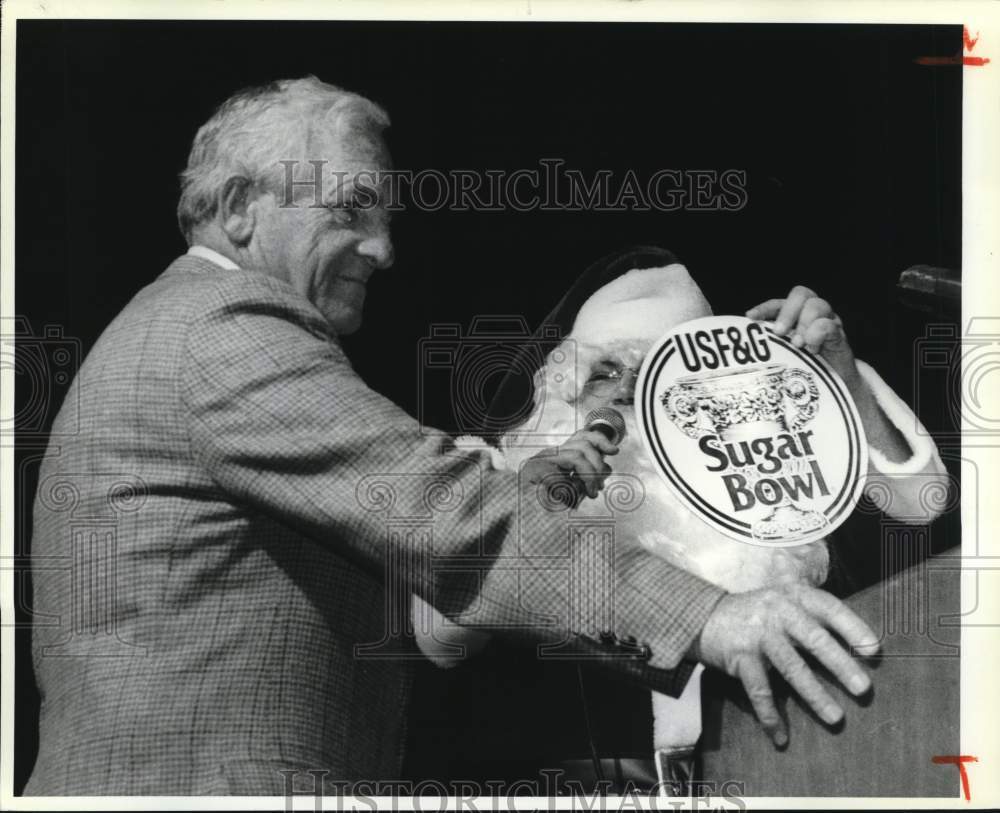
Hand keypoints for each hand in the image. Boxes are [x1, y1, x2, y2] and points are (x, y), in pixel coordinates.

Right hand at [521, 429, 617, 499]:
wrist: (519, 520)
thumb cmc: (543, 508)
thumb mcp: (572, 491)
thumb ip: (587, 478)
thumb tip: (607, 467)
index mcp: (558, 457)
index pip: (582, 437)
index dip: (601, 440)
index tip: (615, 451)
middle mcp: (549, 455)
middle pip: (583, 444)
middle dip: (598, 464)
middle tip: (598, 488)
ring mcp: (540, 462)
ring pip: (576, 455)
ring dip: (589, 475)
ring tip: (590, 495)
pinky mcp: (533, 472)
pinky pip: (562, 476)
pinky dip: (569, 489)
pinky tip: (566, 501)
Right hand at [691, 582, 879, 746]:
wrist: (702, 615)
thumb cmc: (757, 613)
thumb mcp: (784, 602)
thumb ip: (813, 617)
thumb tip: (859, 647)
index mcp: (794, 597)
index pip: (829, 608)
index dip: (853, 628)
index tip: (874, 650)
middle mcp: (778, 612)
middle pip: (814, 639)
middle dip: (840, 665)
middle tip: (863, 689)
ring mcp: (758, 635)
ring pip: (791, 668)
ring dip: (814, 695)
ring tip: (835, 718)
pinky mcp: (740, 657)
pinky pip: (759, 691)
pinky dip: (770, 716)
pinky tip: (780, 736)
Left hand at [747, 284, 913, 461]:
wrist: (834, 386)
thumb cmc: (803, 369)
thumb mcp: (782, 357)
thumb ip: (768, 350)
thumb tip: (738, 355)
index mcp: (794, 317)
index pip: (778, 302)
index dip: (764, 307)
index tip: (750, 318)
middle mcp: (811, 314)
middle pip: (800, 294)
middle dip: (787, 311)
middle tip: (780, 333)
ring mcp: (828, 321)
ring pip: (817, 304)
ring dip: (804, 324)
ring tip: (798, 345)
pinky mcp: (840, 335)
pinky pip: (829, 324)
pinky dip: (817, 334)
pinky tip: (812, 350)